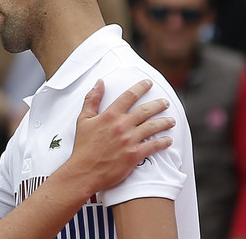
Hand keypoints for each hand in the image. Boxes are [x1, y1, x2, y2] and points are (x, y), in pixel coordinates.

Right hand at [66, 79, 173, 195]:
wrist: (84, 171)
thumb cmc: (83, 147)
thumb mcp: (83, 119)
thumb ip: (92, 99)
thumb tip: (99, 83)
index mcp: (110, 115)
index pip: (129, 96)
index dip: (140, 87)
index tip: (148, 84)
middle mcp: (122, 125)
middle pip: (145, 110)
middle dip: (158, 104)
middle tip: (165, 102)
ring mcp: (130, 140)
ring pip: (153, 127)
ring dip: (164, 122)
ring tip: (171, 120)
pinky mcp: (135, 155)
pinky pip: (154, 146)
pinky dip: (163, 142)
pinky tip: (168, 140)